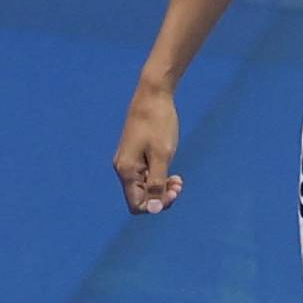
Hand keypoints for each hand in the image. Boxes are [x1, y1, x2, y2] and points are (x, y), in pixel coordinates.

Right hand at [115, 74, 182, 215]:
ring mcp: (129, 160)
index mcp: (126, 170)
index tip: (172, 193)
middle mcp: (124, 168)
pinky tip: (173, 174)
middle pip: (140, 196)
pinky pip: (146, 174)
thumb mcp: (162, 155)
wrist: (153, 94)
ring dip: (162, 187)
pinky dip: (159, 176)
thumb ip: (157, 183)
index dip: (155, 205)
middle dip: (161, 196)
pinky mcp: (135, 153)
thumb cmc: (158, 123)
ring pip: (144, 186)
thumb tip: (154, 208)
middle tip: (179, 186)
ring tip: (178, 181)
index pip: (137, 204)